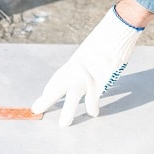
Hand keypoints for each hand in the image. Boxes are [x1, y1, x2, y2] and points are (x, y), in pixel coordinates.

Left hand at [31, 6, 143, 125]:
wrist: (116, 29)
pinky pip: (94, 97)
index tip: (44, 95)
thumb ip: (93, 57)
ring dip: (68, 111)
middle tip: (37, 109)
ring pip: (73, 96)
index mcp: (75, 60)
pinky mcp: (100, 79)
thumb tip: (98, 59)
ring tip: (64, 124)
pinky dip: (93, 106)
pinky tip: (93, 113)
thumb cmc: (109, 34)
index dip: (51, 87)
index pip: (59, 76)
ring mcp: (88, 75)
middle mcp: (77, 68)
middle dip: (47, 100)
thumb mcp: (95, 46)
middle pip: (58, 86)